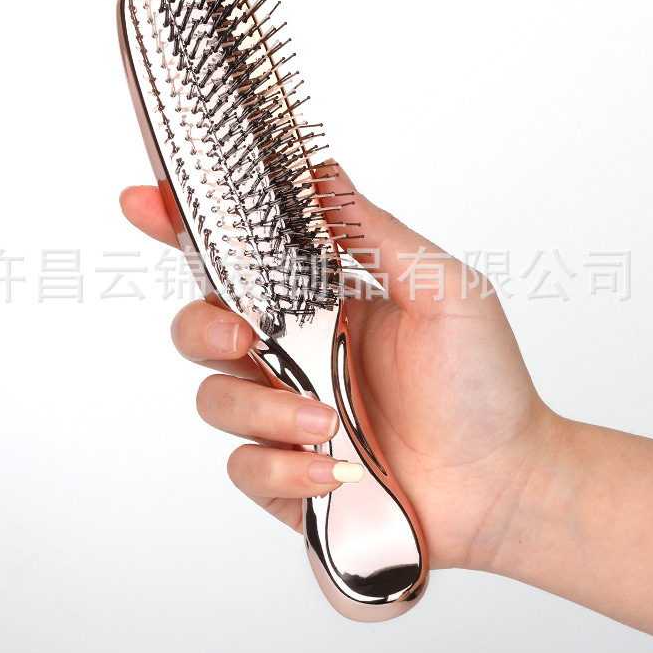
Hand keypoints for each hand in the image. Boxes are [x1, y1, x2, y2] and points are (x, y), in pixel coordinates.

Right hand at [119, 168, 559, 570]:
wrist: (505, 480)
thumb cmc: (481, 382)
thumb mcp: (441, 290)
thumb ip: (375, 235)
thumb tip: (322, 172)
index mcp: (320, 305)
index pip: (239, 261)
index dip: (184, 229)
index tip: (148, 201)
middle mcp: (293, 355)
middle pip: (200, 330)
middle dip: (203, 329)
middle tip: (245, 338)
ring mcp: (286, 416)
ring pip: (214, 401)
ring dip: (262, 410)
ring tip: (325, 420)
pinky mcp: (288, 476)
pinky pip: (245, 469)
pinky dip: (283, 470)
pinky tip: (334, 472)